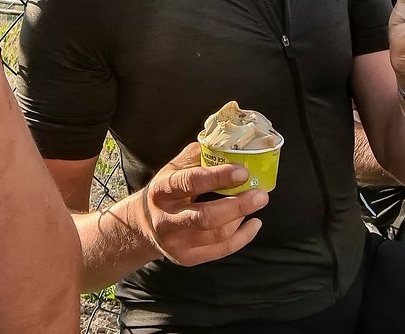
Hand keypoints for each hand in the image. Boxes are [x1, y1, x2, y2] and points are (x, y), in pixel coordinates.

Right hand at [136, 143, 267, 266]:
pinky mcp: (187, 258)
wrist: (144, 225)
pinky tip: (254, 223)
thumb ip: (198, 156)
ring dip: (242, 218)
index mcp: (162, 190)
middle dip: (237, 205)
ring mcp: (176, 242)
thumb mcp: (174, 168)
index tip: (243, 171)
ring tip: (257, 202)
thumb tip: (228, 147)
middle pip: (206, 217)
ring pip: (217, 235)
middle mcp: (166, 219)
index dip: (218, 177)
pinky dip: (243, 236)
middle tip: (261, 194)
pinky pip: (221, 250)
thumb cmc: (167, 190)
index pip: (190, 182)